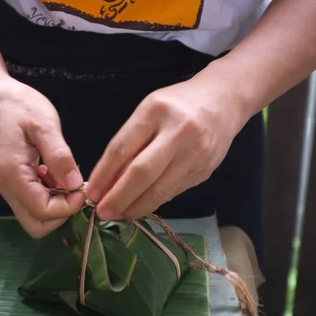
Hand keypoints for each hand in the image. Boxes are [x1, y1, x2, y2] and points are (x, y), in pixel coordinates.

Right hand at [0, 75, 84, 237]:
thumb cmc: (18, 105)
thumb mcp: (44, 124)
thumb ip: (60, 157)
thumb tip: (76, 185)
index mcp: (14, 175)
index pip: (43, 212)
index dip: (68, 207)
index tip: (82, 187)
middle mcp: (7, 188)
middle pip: (37, 225)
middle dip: (61, 214)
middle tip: (75, 189)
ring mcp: (8, 187)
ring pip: (34, 217)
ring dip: (56, 205)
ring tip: (65, 177)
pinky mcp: (12, 182)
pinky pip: (31, 202)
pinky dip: (48, 195)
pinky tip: (55, 173)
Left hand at [87, 73, 249, 220]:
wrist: (224, 100)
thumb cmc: (177, 104)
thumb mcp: (149, 111)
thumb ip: (130, 142)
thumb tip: (108, 180)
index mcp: (155, 111)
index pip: (122, 148)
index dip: (103, 175)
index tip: (91, 193)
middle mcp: (177, 132)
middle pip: (142, 173)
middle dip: (119, 197)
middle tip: (102, 213)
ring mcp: (195, 153)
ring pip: (160, 189)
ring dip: (137, 206)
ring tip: (120, 215)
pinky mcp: (205, 170)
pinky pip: (174, 191)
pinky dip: (155, 201)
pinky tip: (141, 206)